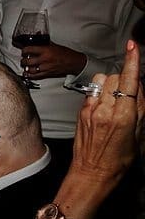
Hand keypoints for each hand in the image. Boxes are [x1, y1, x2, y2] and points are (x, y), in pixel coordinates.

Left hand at [20, 42, 86, 79]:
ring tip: (25, 65)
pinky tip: (27, 73)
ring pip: (29, 70)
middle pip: (27, 61)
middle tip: (23, 59)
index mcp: (46, 51)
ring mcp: (45, 68)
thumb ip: (44, 41)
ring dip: (25, 68)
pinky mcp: (47, 74)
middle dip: (23, 60)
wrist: (74, 63)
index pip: (29, 50)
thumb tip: (37, 34)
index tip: (24, 50)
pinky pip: (35, 76)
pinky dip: (29, 75)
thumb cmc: (66, 54)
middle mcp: (44, 60)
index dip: (24, 50)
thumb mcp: (54, 45)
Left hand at [68, 40, 143, 198]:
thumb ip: (140, 107)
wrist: (92, 172)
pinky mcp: (80, 112)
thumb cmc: (120, 158)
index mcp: (124, 116)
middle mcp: (105, 110)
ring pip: (101, 82)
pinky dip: (101, 94)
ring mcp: (90, 110)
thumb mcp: (139, 134)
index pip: (129, 81)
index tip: (133, 46)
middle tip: (130, 96)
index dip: (132, 61)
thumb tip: (139, 85)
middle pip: (115, 78)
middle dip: (125, 80)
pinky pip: (92, 92)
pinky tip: (105, 107)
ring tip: (116, 101)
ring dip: (111, 85)